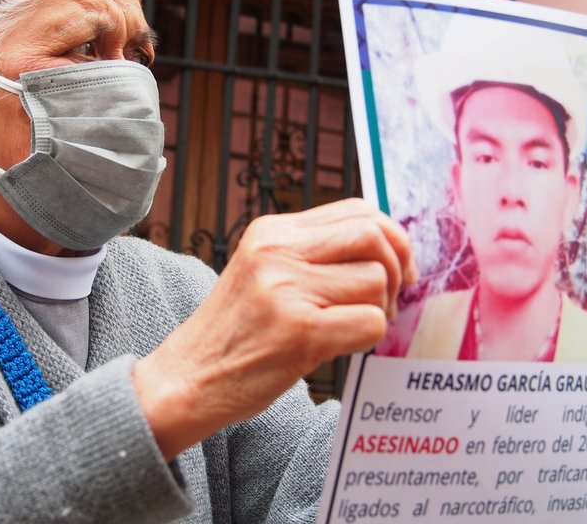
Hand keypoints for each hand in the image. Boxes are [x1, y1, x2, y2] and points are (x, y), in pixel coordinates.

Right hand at [133, 198, 415, 458]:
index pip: (356, 210)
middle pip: (372, 235)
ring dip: (380, 308)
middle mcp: (278, 251)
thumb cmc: (236, 331)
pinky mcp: (299, 331)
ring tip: (352, 326)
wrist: (189, 376)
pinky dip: (369, 338)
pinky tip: (341, 346)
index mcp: (272, 231)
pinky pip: (371, 322)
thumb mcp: (264, 272)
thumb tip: (385, 248)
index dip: (390, 236)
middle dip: (398, 267)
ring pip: (376, 280)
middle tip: (390, 297)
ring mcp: (286, 289)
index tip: (396, 267)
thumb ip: (312, 254)